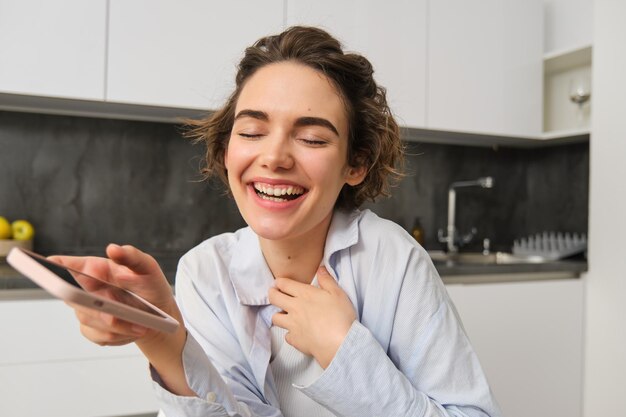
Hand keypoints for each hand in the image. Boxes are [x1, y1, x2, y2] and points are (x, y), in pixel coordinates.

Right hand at [50, 243, 178, 346]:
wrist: (160, 314)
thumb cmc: (149, 285)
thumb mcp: (147, 267)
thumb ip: (132, 256)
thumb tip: (113, 249)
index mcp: (93, 268)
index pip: (62, 265)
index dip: (51, 267)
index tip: (52, 270)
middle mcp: (85, 288)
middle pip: (72, 296)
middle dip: (95, 304)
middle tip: (113, 311)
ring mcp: (86, 310)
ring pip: (88, 318)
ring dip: (116, 323)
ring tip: (140, 323)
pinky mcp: (92, 329)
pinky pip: (97, 335)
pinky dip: (118, 334)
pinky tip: (134, 329)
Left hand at [268, 266, 355, 368]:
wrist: (340, 343)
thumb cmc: (340, 317)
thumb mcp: (337, 293)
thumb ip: (327, 280)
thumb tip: (320, 268)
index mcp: (304, 294)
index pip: (284, 284)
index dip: (279, 282)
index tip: (279, 283)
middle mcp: (294, 308)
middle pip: (274, 298)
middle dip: (272, 294)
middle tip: (274, 293)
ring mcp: (292, 325)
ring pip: (275, 318)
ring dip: (279, 315)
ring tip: (285, 315)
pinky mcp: (294, 340)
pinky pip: (286, 335)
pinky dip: (290, 334)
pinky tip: (297, 333)